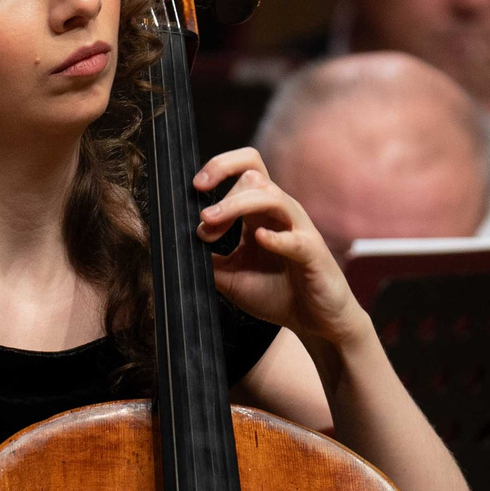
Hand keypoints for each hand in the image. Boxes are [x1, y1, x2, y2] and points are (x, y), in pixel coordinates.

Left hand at [191, 148, 367, 346]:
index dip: (219, 168)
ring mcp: (299, 230)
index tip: (194, 188)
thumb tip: (176, 248)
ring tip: (211, 225)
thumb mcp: (231, 276)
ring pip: (272, 197)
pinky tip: (258, 241)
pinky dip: (276, 238)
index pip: (245, 169)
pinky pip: (296, 239)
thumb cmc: (277, 294)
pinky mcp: (313, 254)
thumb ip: (208, 260)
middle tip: (203, 221)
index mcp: (260, 213)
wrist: (314, 322)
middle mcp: (281, 214)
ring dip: (237, 205)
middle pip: (254, 176)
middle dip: (223, 194)